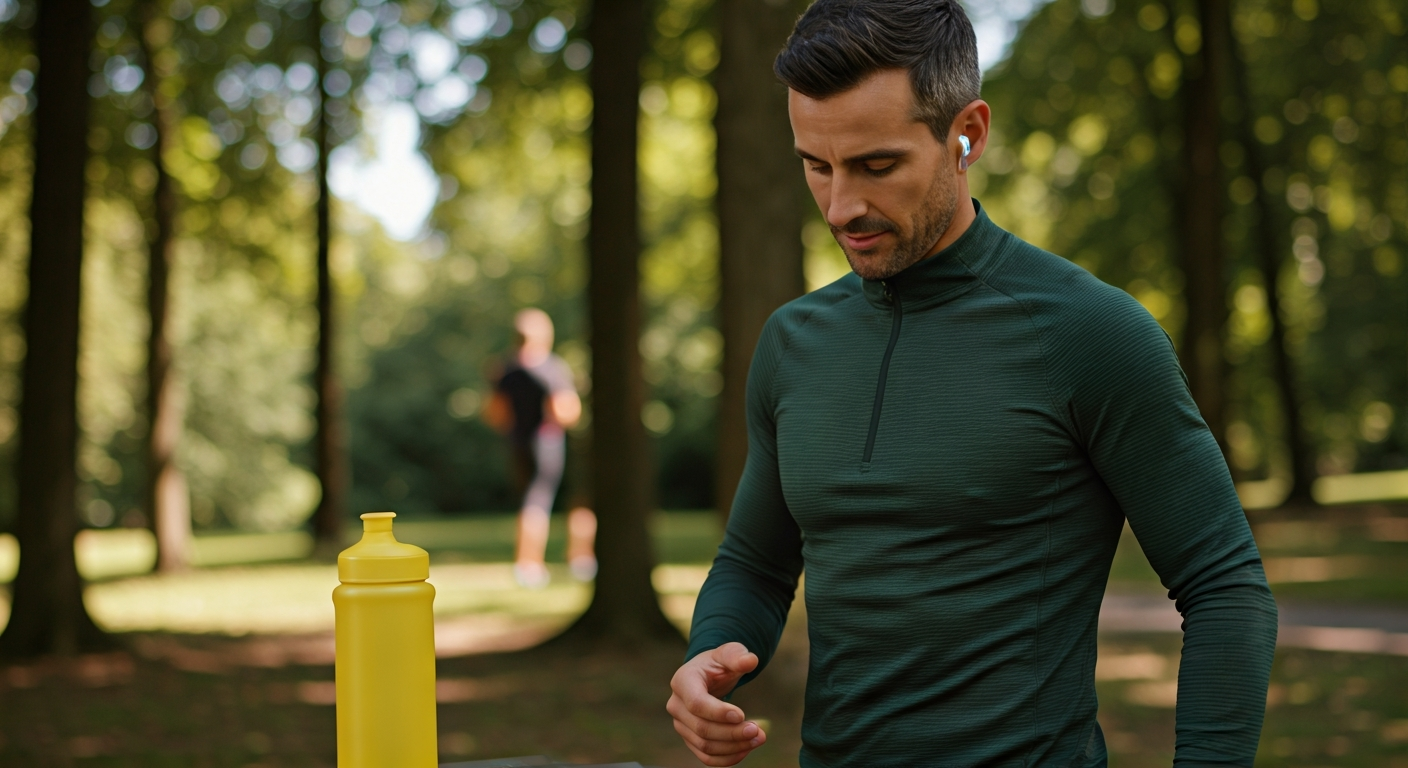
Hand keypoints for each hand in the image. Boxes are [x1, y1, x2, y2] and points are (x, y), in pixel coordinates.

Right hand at [666, 642, 766, 765]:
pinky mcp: (690, 739)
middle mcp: (676, 705)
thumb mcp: (729, 653)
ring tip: (758, 738)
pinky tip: (746, 749)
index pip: (696, 703)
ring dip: (734, 747)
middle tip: (757, 730)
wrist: (708, 675)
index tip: (742, 715)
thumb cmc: (718, 663)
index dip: (718, 712)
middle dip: (732, 733)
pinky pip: (706, 757)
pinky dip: (727, 758)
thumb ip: (737, 656)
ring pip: (705, 746)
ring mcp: (681, 724)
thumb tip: (751, 661)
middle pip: (702, 728)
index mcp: (683, 681)